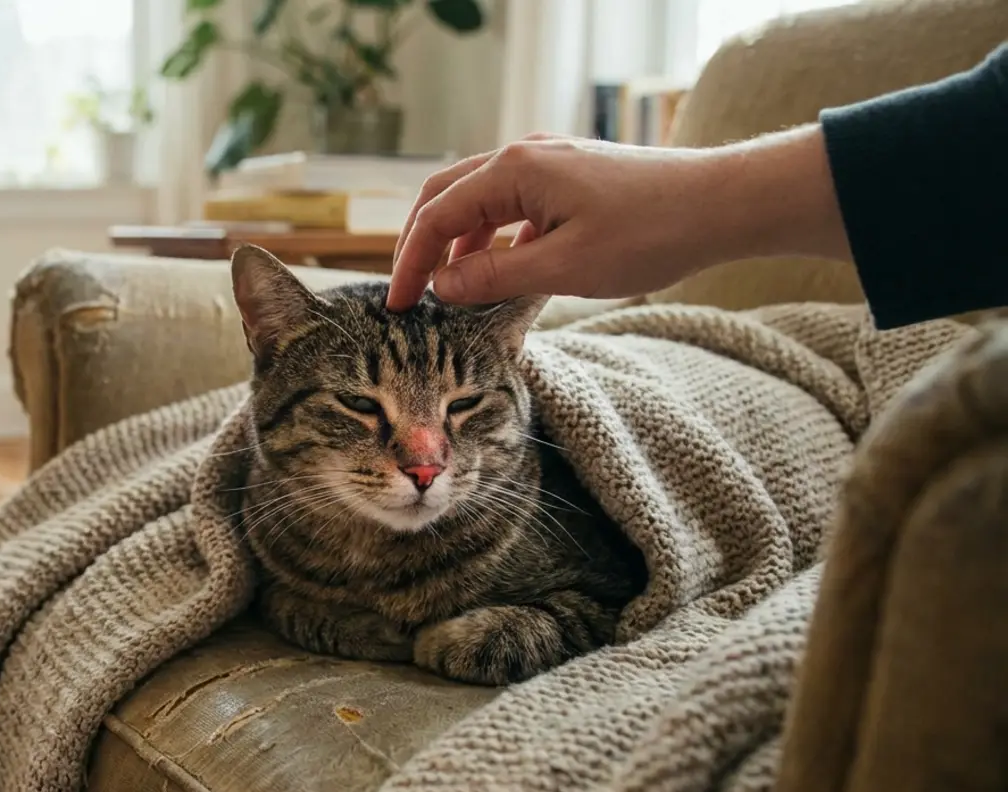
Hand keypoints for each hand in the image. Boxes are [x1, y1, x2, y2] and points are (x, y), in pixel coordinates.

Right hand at [387, 127, 850, 311]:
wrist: (724, 204)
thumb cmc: (651, 233)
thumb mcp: (564, 267)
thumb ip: (494, 278)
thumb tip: (442, 287)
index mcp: (514, 169)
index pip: (436, 214)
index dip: (410, 262)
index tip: (398, 305)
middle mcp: (524, 155)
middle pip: (446, 196)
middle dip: (420, 244)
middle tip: (410, 293)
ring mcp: (549, 163)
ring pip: (479, 200)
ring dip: (458, 243)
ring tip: (453, 291)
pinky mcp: (570, 177)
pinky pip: (512, 204)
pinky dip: (493, 237)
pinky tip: (503, 272)